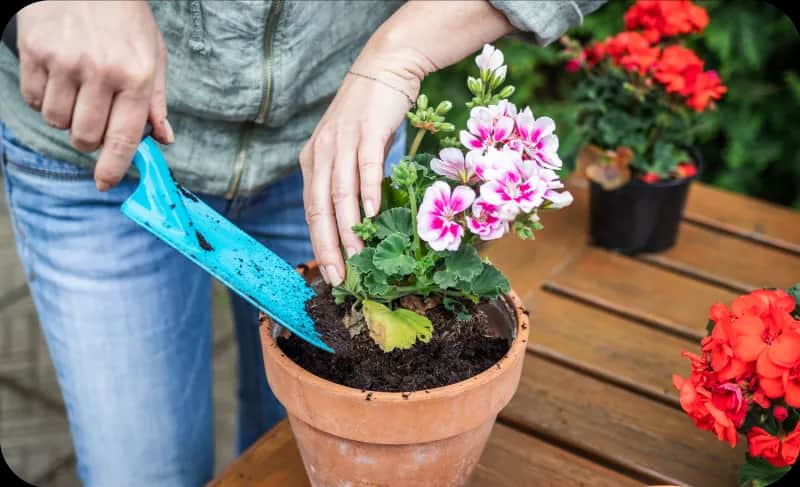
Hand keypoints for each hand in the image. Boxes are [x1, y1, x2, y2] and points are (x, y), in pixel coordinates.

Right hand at [16, 0, 172, 190]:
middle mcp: (101, 72)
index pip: (123, 137)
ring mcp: (65, 61)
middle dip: (89, 139)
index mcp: (136, 76)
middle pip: (86, 137)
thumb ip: (155, 102)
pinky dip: (43, 99)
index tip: (105, 184)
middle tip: (94, 119)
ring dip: (66, 117)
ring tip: (77, 91)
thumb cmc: (125, 19)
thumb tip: (163, 140)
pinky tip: (57, 78)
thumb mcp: (153, 55)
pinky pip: (34, 100)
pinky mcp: (35, 51)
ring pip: (57, 121)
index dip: (113, 167)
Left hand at [300, 43, 428, 285]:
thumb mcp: (348, 149)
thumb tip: (355, 218)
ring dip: (348, 227)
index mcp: (313, 161)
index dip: (319, 243)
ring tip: (358, 255)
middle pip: (320, 208)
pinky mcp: (367, 131)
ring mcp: (343, 142)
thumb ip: (346, 179)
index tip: (330, 271)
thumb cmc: (368, 115)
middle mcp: (322, 153)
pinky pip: (366, 167)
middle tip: (338, 276)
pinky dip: (369, 191)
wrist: (384, 68)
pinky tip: (373, 213)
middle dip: (328, 245)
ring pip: (340, 193)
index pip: (311, 211)